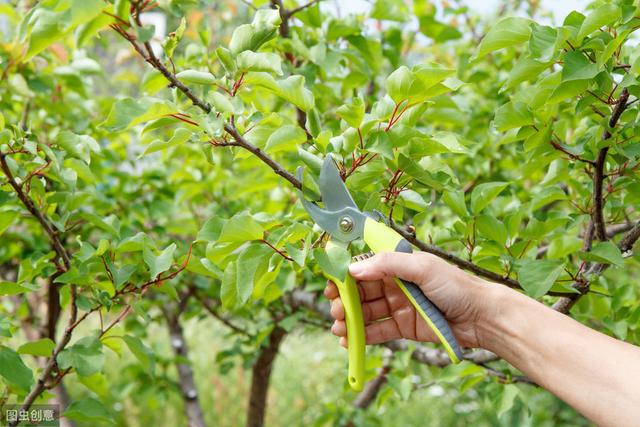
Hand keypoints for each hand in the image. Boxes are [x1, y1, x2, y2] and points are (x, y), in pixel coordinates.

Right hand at [324, 251, 494, 348]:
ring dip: (350, 320)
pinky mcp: (404, 327)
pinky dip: (362, 336)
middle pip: (361, 292)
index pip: (364, 268)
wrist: (482, 317)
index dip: (345, 277)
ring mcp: (399, 307)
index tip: (331, 286)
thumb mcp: (423, 267)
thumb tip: (354, 269)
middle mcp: (395, 285)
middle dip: (344, 301)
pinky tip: (348, 340)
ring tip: (338, 328)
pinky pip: (378, 331)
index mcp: (398, 266)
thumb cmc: (456, 286)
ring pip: (366, 312)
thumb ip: (388, 265)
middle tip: (335, 311)